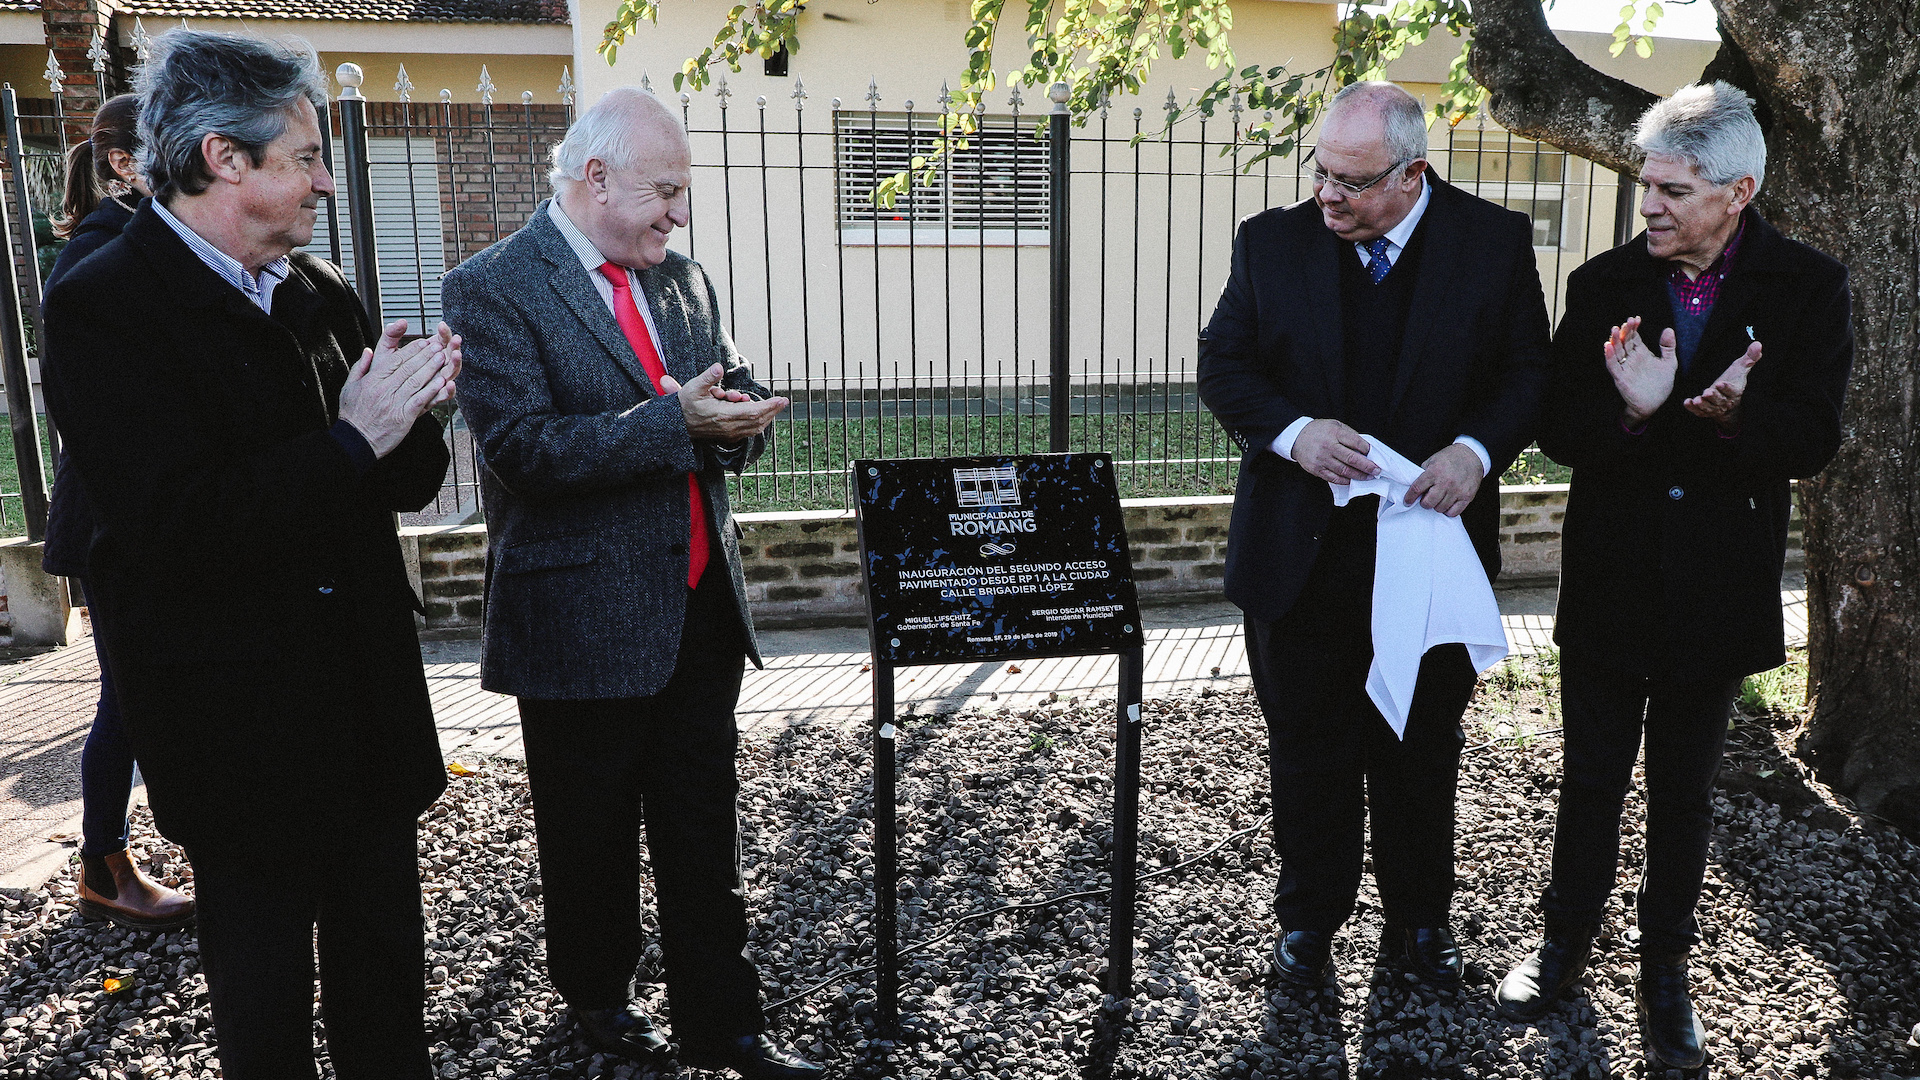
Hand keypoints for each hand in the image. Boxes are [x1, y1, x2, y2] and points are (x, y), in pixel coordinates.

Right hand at [338, 319, 455, 457]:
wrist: (356, 440)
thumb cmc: (353, 415)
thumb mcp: (350, 387)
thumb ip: (360, 367)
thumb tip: (368, 350)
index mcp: (373, 380)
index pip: (395, 360)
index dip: (411, 350)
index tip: (422, 342)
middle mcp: (384, 389)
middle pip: (408, 368)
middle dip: (425, 355)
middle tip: (438, 346)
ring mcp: (394, 403)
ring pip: (416, 381)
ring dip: (431, 368)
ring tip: (442, 358)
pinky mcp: (404, 417)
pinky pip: (420, 400)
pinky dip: (432, 390)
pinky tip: (442, 382)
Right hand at [662, 363, 788, 442]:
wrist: (677, 425)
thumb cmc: (686, 404)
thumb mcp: (693, 387)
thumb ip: (708, 377)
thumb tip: (719, 367)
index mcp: (723, 415)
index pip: (753, 412)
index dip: (769, 406)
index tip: (781, 400)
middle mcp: (729, 427)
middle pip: (758, 420)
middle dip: (772, 410)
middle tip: (783, 401)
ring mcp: (729, 433)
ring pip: (755, 427)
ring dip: (767, 416)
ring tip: (775, 405)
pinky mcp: (729, 435)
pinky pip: (749, 431)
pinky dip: (759, 423)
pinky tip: (763, 414)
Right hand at [1291, 418, 1377, 483]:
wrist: (1296, 437)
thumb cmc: (1319, 430)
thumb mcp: (1334, 424)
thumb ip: (1349, 434)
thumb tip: (1365, 447)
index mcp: (1334, 433)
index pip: (1356, 442)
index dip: (1367, 449)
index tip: (1373, 454)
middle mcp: (1328, 446)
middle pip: (1352, 459)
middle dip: (1367, 466)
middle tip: (1377, 470)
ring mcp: (1322, 459)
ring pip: (1344, 471)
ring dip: (1359, 476)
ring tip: (1369, 477)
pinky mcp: (1316, 469)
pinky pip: (1334, 478)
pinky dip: (1345, 481)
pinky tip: (1353, 481)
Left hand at [1403, 443, 1484, 517]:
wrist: (1472, 455)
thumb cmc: (1450, 458)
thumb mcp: (1433, 460)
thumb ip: (1423, 473)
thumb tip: (1414, 488)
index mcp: (1434, 472)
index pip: (1417, 488)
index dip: (1409, 497)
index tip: (1407, 502)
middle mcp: (1445, 482)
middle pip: (1428, 503)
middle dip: (1424, 503)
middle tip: (1426, 499)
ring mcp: (1457, 490)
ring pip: (1440, 508)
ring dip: (1436, 506)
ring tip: (1438, 499)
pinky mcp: (1467, 496)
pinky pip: (1454, 512)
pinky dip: (1448, 511)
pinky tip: (1447, 504)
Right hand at [1605, 316, 1676, 426]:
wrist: (1654, 404)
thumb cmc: (1661, 385)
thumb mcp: (1669, 363)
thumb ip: (1668, 347)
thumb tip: (1668, 329)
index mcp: (1641, 353)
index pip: (1635, 337)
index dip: (1634, 328)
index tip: (1636, 319)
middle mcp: (1631, 358)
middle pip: (1625, 342)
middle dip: (1625, 331)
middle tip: (1627, 321)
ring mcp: (1625, 367)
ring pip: (1617, 351)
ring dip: (1615, 340)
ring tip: (1615, 329)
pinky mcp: (1621, 377)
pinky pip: (1613, 365)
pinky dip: (1609, 356)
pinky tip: (1608, 346)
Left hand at [1683, 341, 1759, 432]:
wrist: (1729, 402)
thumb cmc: (1734, 381)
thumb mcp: (1741, 368)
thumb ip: (1749, 357)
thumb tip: (1758, 343)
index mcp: (1735, 391)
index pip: (1732, 390)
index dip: (1726, 388)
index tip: (1720, 383)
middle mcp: (1725, 401)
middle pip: (1719, 400)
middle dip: (1713, 397)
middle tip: (1707, 392)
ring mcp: (1714, 407)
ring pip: (1709, 408)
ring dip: (1703, 405)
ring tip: (1697, 400)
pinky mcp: (1705, 411)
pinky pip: (1699, 412)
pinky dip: (1693, 409)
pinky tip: (1687, 403)